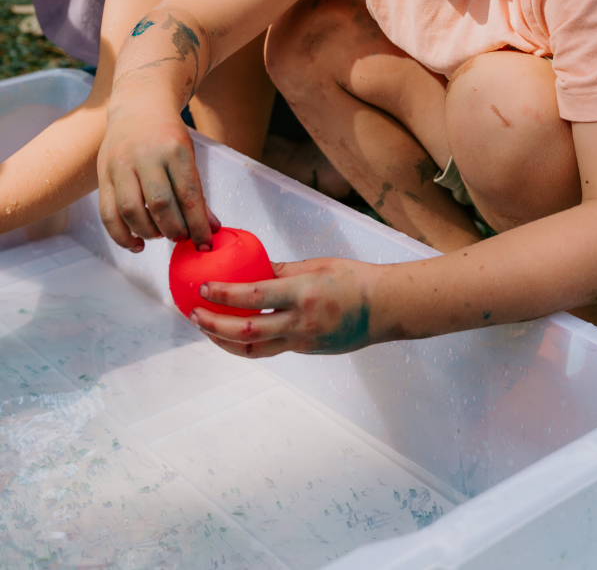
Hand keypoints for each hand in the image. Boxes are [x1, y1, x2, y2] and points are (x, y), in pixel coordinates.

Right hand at [97, 102, 219, 251]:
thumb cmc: (168, 135)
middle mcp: (145, 156)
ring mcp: (120, 165)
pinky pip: (108, 213)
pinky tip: (137, 243)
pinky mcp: (103, 174)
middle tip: (182, 238)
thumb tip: (211, 228)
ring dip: (149, 232)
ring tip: (162, 234)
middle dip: (174, 230)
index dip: (198, 224)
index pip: (188, 194)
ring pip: (131, 210)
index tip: (206, 243)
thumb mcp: (188, 155)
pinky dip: (122, 235)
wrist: (138, 105)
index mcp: (174, 150)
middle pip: (159, 204)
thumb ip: (197, 192)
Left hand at [190, 257, 379, 355]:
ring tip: (206, 327)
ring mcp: (303, 341)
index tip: (204, 288)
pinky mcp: (305, 350)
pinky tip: (235, 331)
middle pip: (246, 331)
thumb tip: (251, 267)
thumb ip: (282, 270)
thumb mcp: (316, 265)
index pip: (255, 297)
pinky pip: (270, 348)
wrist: (384, 308)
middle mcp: (301, 322)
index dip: (225, 294)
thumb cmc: (353, 278)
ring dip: (224, 340)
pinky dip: (247, 341)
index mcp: (304, 294)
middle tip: (194, 313)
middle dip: (214, 324)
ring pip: (253, 349)